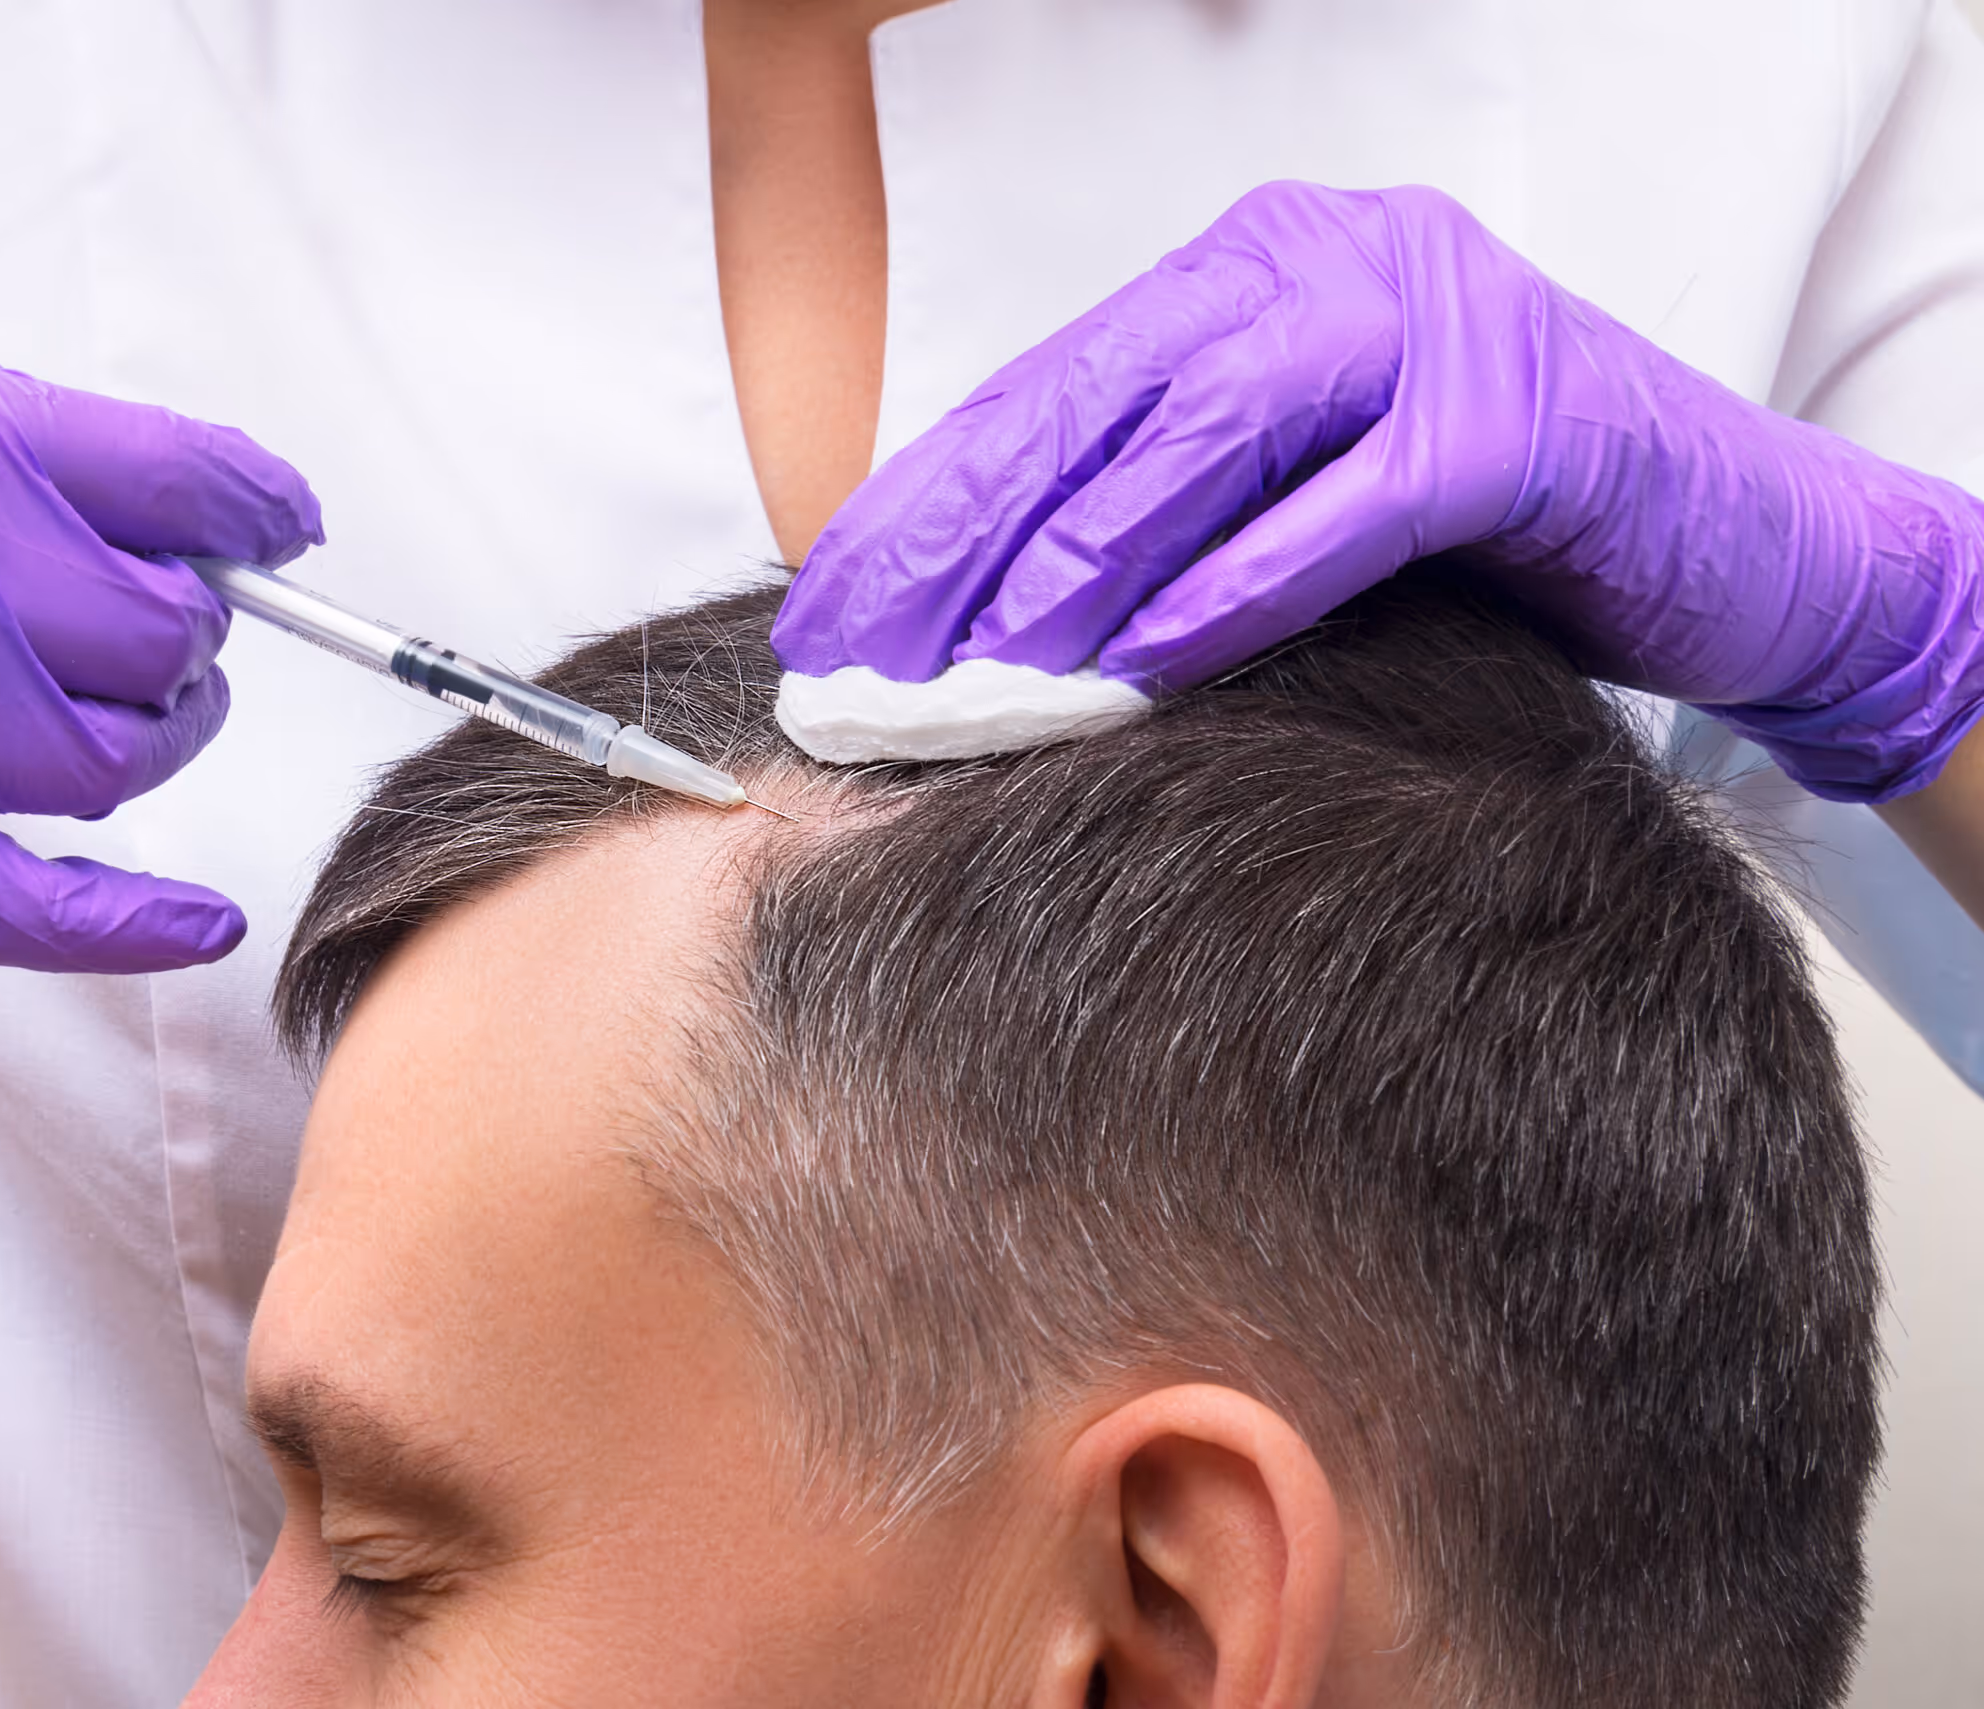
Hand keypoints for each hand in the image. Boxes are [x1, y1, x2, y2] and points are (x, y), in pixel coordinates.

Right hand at [0, 338, 320, 970]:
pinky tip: (192, 922)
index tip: (282, 536)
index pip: (165, 472)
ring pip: (115, 759)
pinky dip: (129, 923)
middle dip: (176, 651)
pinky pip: (29, 897)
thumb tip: (91, 522)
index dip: (248, 513)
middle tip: (143, 652)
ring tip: (102, 734)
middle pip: (159, 634)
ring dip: (138, 755)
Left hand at [775, 181, 1983, 804]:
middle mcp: (1326, 264)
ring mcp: (1433, 320)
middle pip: (1098, 398)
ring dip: (1083, 562)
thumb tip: (974, 627)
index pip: (1046, 390)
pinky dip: (1245, 583)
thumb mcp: (1295, 503)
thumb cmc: (1492, 541)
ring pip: (1211, 428)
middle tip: (863, 662)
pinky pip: (1352, 500)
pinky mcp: (1523, 415)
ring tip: (984, 676)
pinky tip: (1149, 663)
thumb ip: (1160, 518)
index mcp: (1249, 275)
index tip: (828, 620)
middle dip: (962, 537)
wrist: (1739, 541)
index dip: (923, 506)